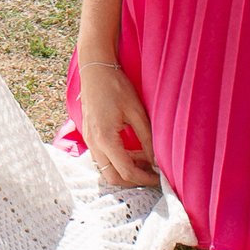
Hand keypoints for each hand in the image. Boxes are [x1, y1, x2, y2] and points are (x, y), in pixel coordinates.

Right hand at [73, 52, 160, 191]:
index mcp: (105, 139)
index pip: (127, 172)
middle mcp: (94, 143)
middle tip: (152, 174)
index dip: (145, 178)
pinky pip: (103, 158)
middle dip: (134, 180)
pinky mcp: (90, 134)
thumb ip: (147, 139)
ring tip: (146, 159)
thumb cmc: (116, 86)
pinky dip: (118, 160)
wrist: (95, 69)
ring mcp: (89, 139)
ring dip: (125, 170)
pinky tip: (133, 150)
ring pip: (107, 169)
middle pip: (113, 177)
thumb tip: (157, 161)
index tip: (160, 178)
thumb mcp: (137, 112)